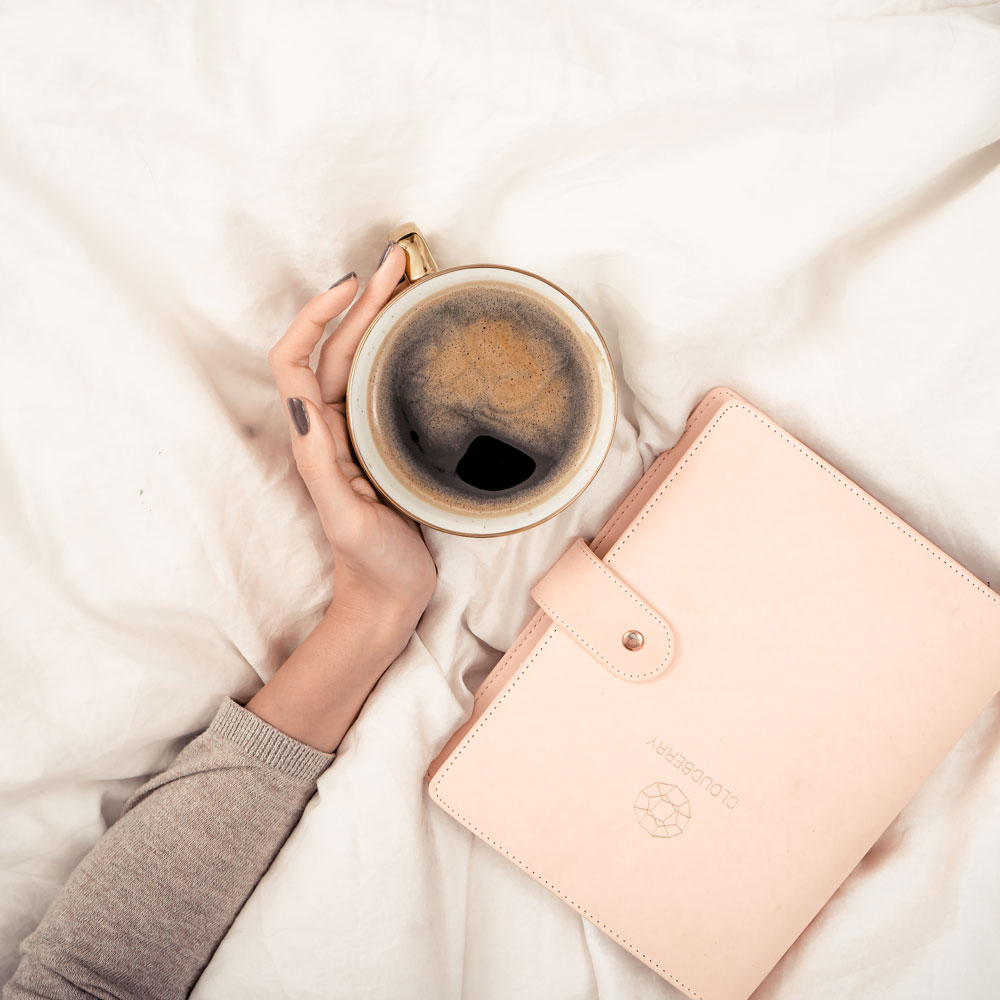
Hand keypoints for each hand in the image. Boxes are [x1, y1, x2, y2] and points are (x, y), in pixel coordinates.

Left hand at [268, 242, 437, 629]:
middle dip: (362, 299)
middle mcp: (332, 427)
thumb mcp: (348, 520)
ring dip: (380, 316)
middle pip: (335, 347)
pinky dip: (399, 347)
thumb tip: (299, 401)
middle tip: (398, 260)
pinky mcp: (384, 442)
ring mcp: (359, 432)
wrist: (390, 597)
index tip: (354, 286)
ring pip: (361, 358)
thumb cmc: (373, 564)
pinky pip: (384, 381)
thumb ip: (323, 466)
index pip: (297, 359)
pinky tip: (422, 334)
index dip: (317, 316)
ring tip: (411, 282)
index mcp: (316, 439)